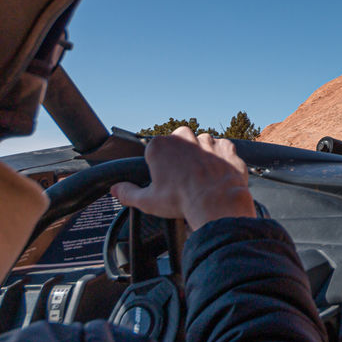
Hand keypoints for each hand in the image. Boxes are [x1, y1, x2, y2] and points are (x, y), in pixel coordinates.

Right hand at [111, 127, 256, 230]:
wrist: (217, 203)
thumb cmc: (181, 200)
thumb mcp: (147, 201)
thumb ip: (127, 193)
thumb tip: (115, 189)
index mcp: (160, 146)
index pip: (155, 150)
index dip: (159, 164)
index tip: (164, 177)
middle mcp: (184, 138)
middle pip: (179, 140)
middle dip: (180, 153)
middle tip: (182, 175)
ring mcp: (207, 141)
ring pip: (202, 142)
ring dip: (201, 154)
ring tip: (201, 176)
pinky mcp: (226, 147)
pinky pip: (222, 148)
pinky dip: (221, 158)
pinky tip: (217, 172)